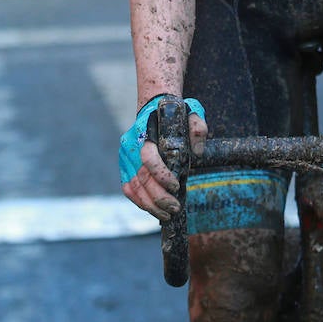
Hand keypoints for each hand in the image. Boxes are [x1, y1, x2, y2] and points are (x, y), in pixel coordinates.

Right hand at [120, 95, 207, 220]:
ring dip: (149, 204)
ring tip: (166, 214)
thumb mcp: (192, 112)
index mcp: (146, 132)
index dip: (161, 175)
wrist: (155, 107)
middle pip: (141, 178)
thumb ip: (197, 128)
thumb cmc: (176, 112)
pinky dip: (139, 201)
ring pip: (132, 187)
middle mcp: (131, 146)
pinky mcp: (124, 166)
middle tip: (175, 208)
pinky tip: (154, 209)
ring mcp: (125, 157)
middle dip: (158, 197)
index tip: (176, 187)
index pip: (148, 158)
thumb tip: (197, 153)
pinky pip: (128, 188)